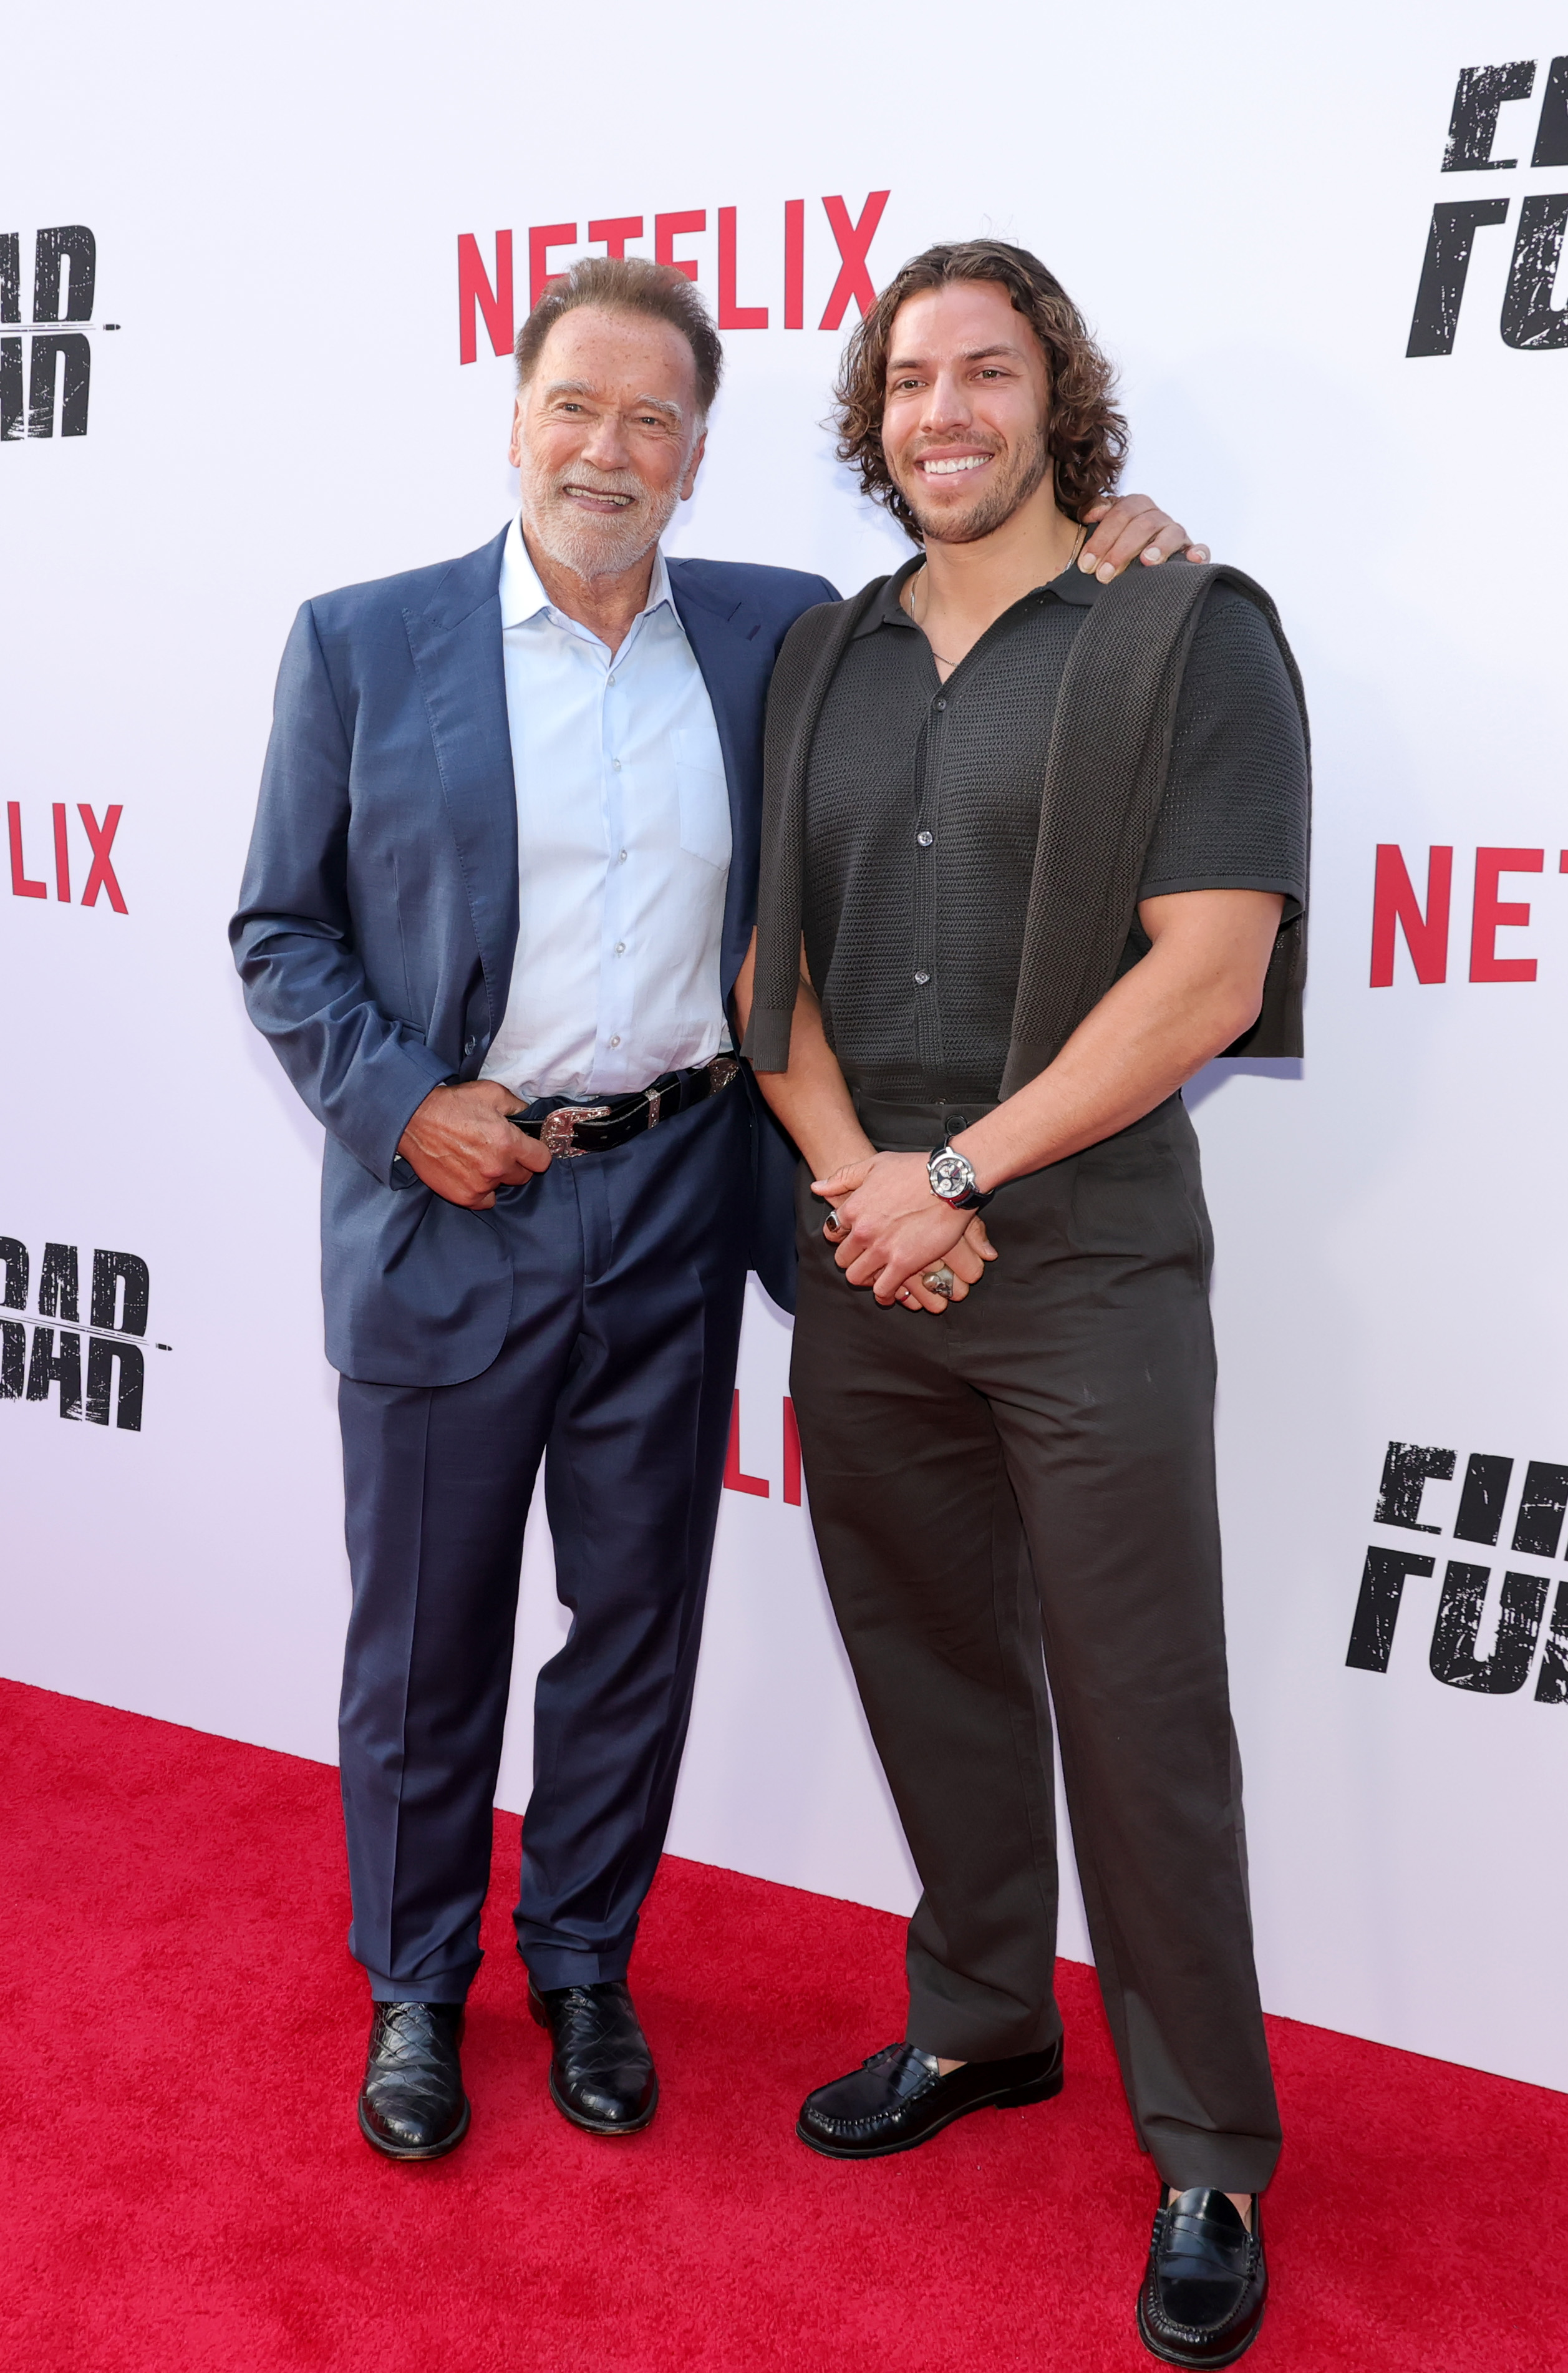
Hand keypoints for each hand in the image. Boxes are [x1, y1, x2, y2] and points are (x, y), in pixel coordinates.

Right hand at [397, 1081, 550, 1209]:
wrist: (414, 1121)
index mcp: (508, 1143)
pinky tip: (470, 1174)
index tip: (529, 1150)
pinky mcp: (464, 1196)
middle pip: (524, 1176)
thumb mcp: (490, 1093)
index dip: (536, 1153)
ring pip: (502, 1187)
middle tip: (498, 1151)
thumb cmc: (451, 1105)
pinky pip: (484, 1200)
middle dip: (516, 1164)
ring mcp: (480, 1185)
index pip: (542, 1160)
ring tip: (478, 1160)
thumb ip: (516, 1106)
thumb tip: (528, 1114)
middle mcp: (497, 1167)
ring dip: (496, 1176)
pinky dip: (481, 1191)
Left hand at [813, 1151, 993, 1309]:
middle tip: (867, 1260)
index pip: (832, 1234)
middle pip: (842, 1259)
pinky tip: (890, 1293)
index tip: (854, 1240)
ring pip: (857, 1277)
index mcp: (853, 1208)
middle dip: (853, 1260)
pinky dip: (884, 1295)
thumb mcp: (874, 1165)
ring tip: (877, 1277)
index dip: (842, 1238)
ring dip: (866, 1279)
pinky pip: (883, 1290)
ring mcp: (881, 1249)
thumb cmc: (915, 1170)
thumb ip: (843, 1178)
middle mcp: (862, 1231)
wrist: (950, 1181)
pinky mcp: (903, 1264)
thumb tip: (817, 1188)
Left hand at [1078, 492, 1209, 584]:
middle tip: (1103, 575)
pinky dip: (1198, 553)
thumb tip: (1088, 514)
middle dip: (1121, 550)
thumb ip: (1096, 515)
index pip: (1120, 514)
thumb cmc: (1115, 546)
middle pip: (1143, 524)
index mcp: (1136, 507)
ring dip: (1158, 547)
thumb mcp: (1103, 529)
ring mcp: (1175, 533)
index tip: (1086, 563)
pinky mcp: (1190, 550)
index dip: (1102, 538)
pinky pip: (1200, 548)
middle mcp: (1157, 517)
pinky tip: (1192, 560)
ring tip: (1146, 562)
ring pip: (1171, 533)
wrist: (1136, 563)